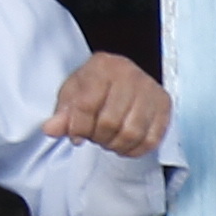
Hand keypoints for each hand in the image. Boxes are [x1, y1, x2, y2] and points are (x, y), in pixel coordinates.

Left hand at [42, 52, 170, 158]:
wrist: (120, 80)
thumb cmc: (93, 88)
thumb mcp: (72, 96)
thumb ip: (62, 115)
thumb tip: (51, 130)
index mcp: (102, 66)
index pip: (87, 105)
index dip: (78, 128)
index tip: (76, 135)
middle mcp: (130, 73)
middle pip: (110, 122)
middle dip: (98, 138)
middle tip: (95, 136)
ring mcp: (150, 89)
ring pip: (131, 133)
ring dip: (116, 145)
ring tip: (109, 140)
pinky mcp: (164, 105)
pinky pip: (151, 139)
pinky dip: (134, 149)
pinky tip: (125, 144)